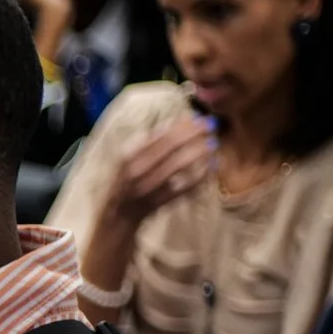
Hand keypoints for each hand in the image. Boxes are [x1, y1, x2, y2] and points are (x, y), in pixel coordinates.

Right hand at [101, 116, 213, 230]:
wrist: (119, 215)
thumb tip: (178, 120)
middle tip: (211, 125)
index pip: (159, 136)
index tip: (199, 117)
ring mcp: (148, 187)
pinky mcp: (159, 203)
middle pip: (169, 147)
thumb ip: (150, 141)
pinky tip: (212, 166)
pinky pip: (183, 188)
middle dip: (193, 134)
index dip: (182, 126)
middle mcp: (136, 170)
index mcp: (129, 156)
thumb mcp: (130, 158)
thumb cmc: (127, 181)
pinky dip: (199, 176)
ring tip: (213, 143)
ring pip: (177, 166)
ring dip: (198, 153)